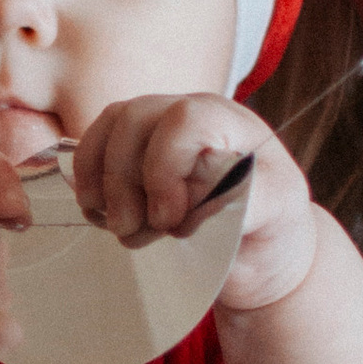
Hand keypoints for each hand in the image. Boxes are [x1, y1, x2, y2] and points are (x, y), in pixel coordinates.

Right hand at [70, 94, 321, 311]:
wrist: (254, 249)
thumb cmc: (269, 230)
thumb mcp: (274, 217)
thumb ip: (244, 199)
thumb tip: (191, 199)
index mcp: (231, 123)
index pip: (185, 120)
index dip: (164, 168)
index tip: (169, 221)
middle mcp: (190, 114)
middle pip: (135, 118)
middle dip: (124, 179)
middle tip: (133, 230)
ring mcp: (156, 127)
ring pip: (108, 127)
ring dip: (100, 180)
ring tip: (117, 225)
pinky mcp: (130, 149)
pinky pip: (93, 146)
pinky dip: (88, 181)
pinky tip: (101, 214)